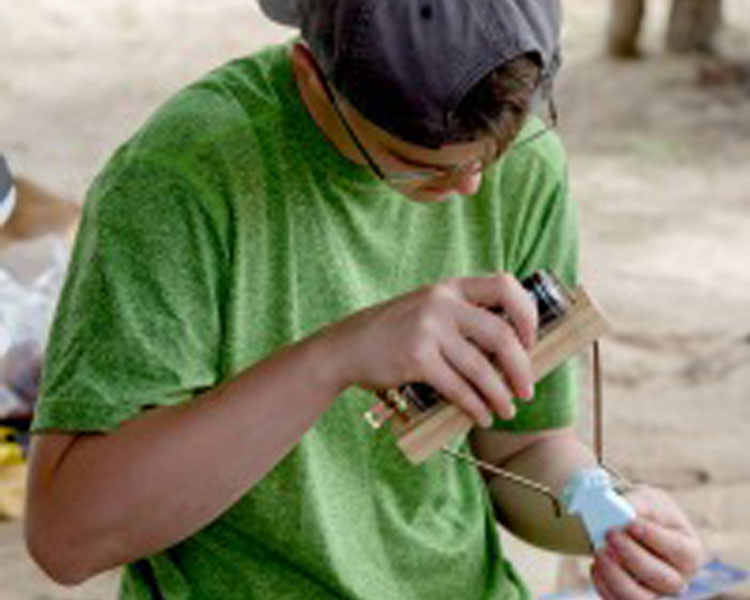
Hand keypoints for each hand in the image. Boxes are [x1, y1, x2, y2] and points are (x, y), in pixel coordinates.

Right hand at [324, 274, 536, 426]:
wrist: (346, 346)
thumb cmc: (395, 332)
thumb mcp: (429, 309)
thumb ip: (462, 316)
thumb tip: (514, 350)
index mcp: (450, 287)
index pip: (505, 285)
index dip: (527, 314)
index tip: (530, 341)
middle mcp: (441, 302)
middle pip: (501, 334)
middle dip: (521, 368)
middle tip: (526, 390)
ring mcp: (428, 329)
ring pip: (481, 369)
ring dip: (500, 396)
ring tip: (506, 410)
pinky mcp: (416, 358)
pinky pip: (458, 388)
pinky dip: (475, 407)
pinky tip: (481, 416)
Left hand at [590, 485, 704, 599]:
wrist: (632, 525)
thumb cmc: (647, 513)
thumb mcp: (648, 500)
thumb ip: (639, 504)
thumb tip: (625, 511)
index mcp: (689, 552)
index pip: (679, 551)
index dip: (655, 538)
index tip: (631, 523)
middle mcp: (677, 579)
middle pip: (661, 578)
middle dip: (632, 556)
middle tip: (610, 533)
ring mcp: (655, 593)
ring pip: (638, 598)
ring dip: (616, 576)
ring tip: (599, 552)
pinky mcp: (631, 599)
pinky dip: (603, 585)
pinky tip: (595, 565)